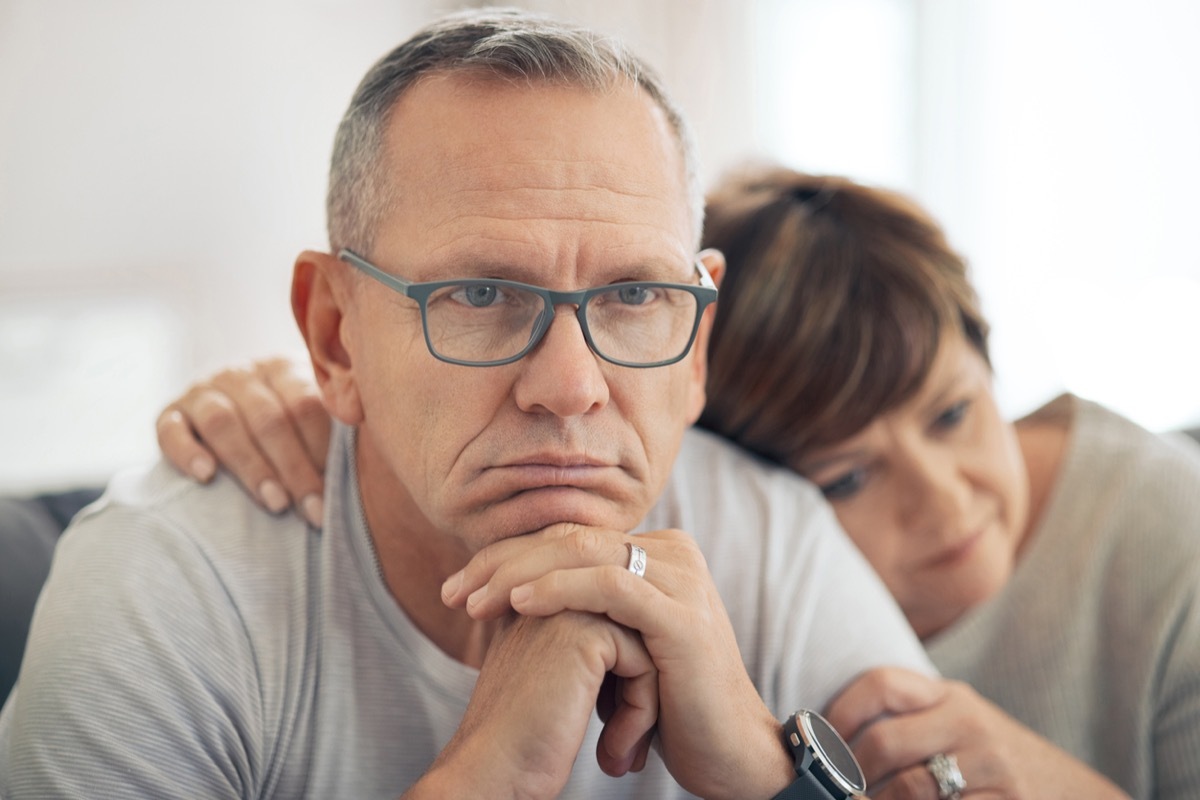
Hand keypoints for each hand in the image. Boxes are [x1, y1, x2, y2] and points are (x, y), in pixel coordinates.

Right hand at [156, 356, 330, 525]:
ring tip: (274, 503)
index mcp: (283, 369)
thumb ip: (335, 426)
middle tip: (312, 510)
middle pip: (269, 418)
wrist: (229, 419)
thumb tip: (376, 456)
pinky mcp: (169, 414)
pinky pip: (171, 430)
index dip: (323, 449)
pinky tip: (206, 478)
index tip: (337, 492)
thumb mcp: (314, 418)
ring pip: (223, 422)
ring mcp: (202, 391)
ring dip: (250, 466)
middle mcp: (241, 374)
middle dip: (294, 468)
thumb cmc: (289, 430)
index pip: (305, 404)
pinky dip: (187, 452)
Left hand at [441, 524, 795, 799]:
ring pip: (584, 552)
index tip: (457, 587)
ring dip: (518, 574)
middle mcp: (674, 553)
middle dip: (502, 561)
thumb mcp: (619, 644)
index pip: (569, 535)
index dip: (508, 555)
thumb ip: (584, 608)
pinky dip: (558, 589)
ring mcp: (681, 580)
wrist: (728, 753)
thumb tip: (512, 589)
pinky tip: (520, 604)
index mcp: (658, 552)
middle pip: (571, 537)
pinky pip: (609, 585)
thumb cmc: (668, 705)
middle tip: (452, 592)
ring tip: (474, 603)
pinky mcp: (681, 615)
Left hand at [823, 667, 1129, 798]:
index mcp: (951, 696)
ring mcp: (992, 767)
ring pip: (908, 788)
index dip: (839, 713)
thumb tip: (828, 738)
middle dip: (850, 775)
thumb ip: (910, 721)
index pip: (880, 684)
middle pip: (884, 743)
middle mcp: (970, 723)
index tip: (819, 743)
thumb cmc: (996, 762)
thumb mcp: (959, 726)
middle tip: (836, 794)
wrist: (1078, 795)